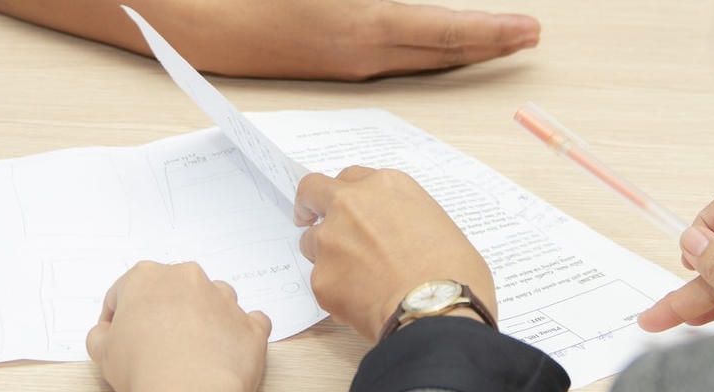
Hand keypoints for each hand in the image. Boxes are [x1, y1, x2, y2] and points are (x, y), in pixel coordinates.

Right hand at [0, 0, 539, 80]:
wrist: (183, 19)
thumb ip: (366, 0)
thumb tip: (393, 10)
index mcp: (357, 24)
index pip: (442, 31)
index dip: (489, 32)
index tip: (530, 31)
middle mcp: (357, 55)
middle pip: (437, 53)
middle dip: (485, 44)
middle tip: (526, 37)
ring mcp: (342, 64)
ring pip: (414, 59)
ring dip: (454, 49)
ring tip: (490, 41)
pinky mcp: (325, 62)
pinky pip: (389, 59)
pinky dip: (420, 51)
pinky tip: (430, 48)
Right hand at [85, 261, 270, 391]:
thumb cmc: (144, 369)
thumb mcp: (101, 352)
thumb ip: (100, 335)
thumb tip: (105, 334)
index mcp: (147, 277)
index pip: (125, 291)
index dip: (117, 317)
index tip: (118, 335)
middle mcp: (188, 279)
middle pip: (172, 290)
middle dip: (163, 311)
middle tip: (153, 343)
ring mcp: (224, 300)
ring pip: (213, 299)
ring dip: (203, 318)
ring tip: (191, 350)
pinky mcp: (250, 324)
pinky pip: (250, 322)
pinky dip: (240, 333)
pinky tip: (226, 350)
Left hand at [294, 166, 494, 341]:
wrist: (436, 310)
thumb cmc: (453, 272)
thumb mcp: (438, 226)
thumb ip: (404, 220)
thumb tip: (399, 239)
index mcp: (386, 186)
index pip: (352, 178)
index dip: (349, 195)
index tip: (349, 208)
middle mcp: (351, 204)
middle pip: (313, 190)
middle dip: (309, 204)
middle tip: (310, 218)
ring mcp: (330, 239)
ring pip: (311, 241)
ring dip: (325, 254)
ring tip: (356, 279)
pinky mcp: (321, 277)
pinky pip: (322, 281)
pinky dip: (336, 292)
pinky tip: (364, 305)